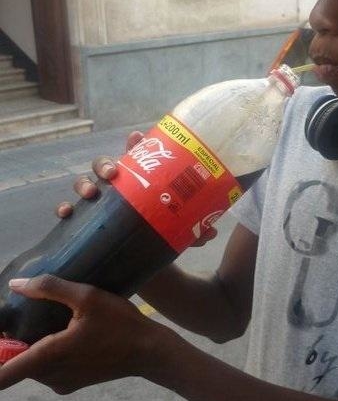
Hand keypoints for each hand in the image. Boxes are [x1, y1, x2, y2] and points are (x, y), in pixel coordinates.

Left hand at [0, 275, 168, 393]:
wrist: (150, 352)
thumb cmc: (120, 323)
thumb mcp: (88, 296)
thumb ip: (50, 287)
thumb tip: (16, 285)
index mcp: (49, 356)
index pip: (4, 374)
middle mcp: (51, 376)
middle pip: (16, 363)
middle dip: (13, 343)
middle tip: (22, 316)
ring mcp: (62, 383)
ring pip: (31, 367)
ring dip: (30, 349)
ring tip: (44, 321)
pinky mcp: (73, 384)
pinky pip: (47, 371)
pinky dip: (45, 356)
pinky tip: (62, 334)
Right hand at [55, 130, 216, 244]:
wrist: (141, 264)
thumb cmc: (159, 237)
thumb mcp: (178, 233)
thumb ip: (193, 231)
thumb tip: (209, 233)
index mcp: (139, 182)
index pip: (136, 157)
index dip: (135, 144)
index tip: (136, 137)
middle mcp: (116, 188)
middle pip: (106, 165)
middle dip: (106, 164)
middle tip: (114, 173)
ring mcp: (98, 203)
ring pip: (85, 183)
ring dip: (85, 183)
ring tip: (92, 192)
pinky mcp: (86, 222)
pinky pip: (70, 212)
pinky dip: (65, 208)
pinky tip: (67, 212)